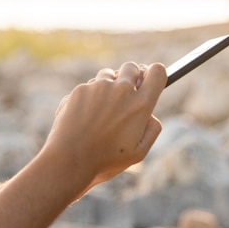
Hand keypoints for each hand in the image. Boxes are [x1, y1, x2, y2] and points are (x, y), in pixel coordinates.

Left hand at [43, 61, 166, 192]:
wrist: (71, 159)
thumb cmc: (107, 159)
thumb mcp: (139, 152)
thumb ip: (152, 130)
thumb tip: (151, 115)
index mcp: (141, 105)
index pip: (157, 72)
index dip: (156, 75)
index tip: (149, 83)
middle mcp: (121, 90)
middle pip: (132, 67)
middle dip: (131, 77)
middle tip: (127, 94)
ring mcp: (99, 87)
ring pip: (108, 75)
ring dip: (109, 87)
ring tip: (103, 112)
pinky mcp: (80, 90)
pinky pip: (89, 87)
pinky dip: (90, 98)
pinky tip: (86, 119)